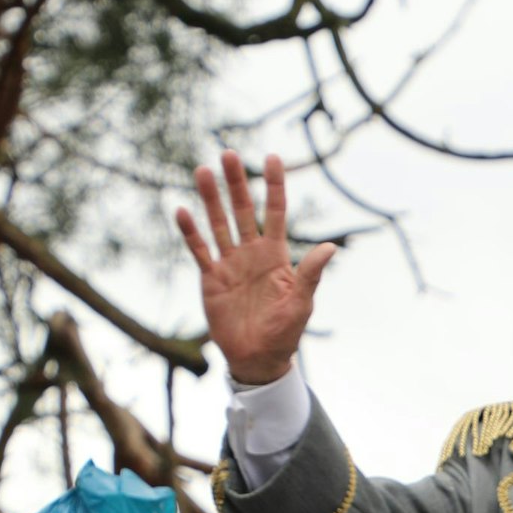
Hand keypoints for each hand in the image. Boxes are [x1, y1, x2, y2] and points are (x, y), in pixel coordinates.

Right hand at [175, 151, 334, 384]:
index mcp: (276, 256)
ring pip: (219, 224)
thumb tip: (331, 248)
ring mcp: (230, 263)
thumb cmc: (285, 332)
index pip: (276, 213)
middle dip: (237, 183)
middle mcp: (252, 253)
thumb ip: (311, 274)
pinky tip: (182, 211)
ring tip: (203, 171)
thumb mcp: (301, 303)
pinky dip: (191, 232)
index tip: (273, 157)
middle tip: (229, 154)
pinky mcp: (211, 278)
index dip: (275, 186)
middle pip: (243, 211)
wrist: (258, 358)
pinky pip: (200, 250)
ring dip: (211, 199)